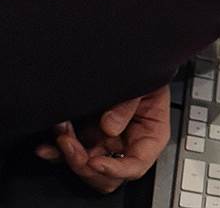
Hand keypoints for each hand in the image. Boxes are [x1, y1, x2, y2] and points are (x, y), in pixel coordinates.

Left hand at [34, 84, 170, 193]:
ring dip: (67, 155)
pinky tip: (48, 144)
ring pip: (85, 167)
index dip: (115, 169)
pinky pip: (70, 155)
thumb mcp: (146, 86)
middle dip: (83, 164)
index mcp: (150, 136)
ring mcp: (106, 143)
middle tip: (69, 143)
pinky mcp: (88, 138)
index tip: (95, 161)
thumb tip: (110, 127)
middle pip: (107, 175)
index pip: (136, 165)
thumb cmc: (146, 77)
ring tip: (60, 130)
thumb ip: (130, 105)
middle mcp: (127, 145)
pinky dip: (56, 153)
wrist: (129, 63)